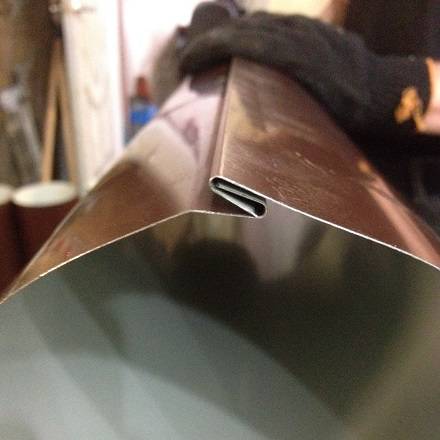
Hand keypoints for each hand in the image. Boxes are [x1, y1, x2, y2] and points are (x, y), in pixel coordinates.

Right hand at [180, 13, 430, 137]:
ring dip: (229, 35)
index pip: (244, 42)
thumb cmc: (348, 111)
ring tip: (209, 52)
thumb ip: (281, 121)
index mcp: (298, 58)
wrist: (383, 90)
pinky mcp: (311, 28)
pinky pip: (274, 25)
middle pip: (246, 28)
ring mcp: (306, 28)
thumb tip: (243, 138)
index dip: (210, 48)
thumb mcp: (315, 120)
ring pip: (258, 24)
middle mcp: (300, 35)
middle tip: (188, 58)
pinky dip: (251, 33)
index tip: (186, 62)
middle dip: (212, 40)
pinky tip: (241, 46)